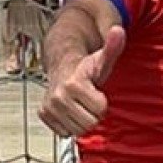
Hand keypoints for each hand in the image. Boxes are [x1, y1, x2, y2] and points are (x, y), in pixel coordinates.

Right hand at [39, 22, 122, 136]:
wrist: (62, 67)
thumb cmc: (86, 67)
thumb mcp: (102, 59)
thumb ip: (112, 47)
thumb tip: (118, 30)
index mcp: (74, 84)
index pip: (100, 110)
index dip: (102, 102)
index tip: (96, 92)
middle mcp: (58, 96)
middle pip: (89, 123)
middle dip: (93, 113)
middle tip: (88, 99)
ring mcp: (49, 106)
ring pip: (78, 130)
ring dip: (82, 120)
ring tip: (79, 104)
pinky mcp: (44, 114)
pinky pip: (65, 133)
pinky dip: (69, 124)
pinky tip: (69, 110)